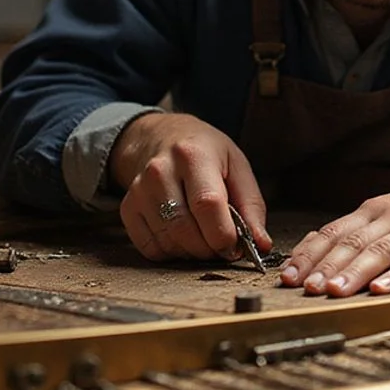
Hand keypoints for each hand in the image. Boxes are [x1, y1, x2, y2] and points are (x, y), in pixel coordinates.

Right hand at [110, 113, 270, 262]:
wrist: (160, 138)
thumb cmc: (204, 152)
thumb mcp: (236, 166)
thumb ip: (251, 207)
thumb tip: (261, 245)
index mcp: (193, 155)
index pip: (208, 205)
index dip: (224, 235)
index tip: (236, 245)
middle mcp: (160, 171)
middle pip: (186, 230)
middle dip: (210, 248)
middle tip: (222, 243)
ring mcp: (139, 190)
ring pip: (169, 243)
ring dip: (192, 252)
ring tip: (203, 235)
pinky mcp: (128, 208)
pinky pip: (151, 248)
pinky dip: (172, 252)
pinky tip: (182, 235)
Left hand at [278, 140, 389, 295]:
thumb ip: (365, 229)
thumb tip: (325, 249)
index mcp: (376, 211)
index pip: (333, 232)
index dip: (308, 254)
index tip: (286, 275)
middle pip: (350, 244)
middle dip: (323, 267)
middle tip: (302, 288)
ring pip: (379, 252)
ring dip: (353, 273)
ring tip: (333, 291)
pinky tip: (383, 289)